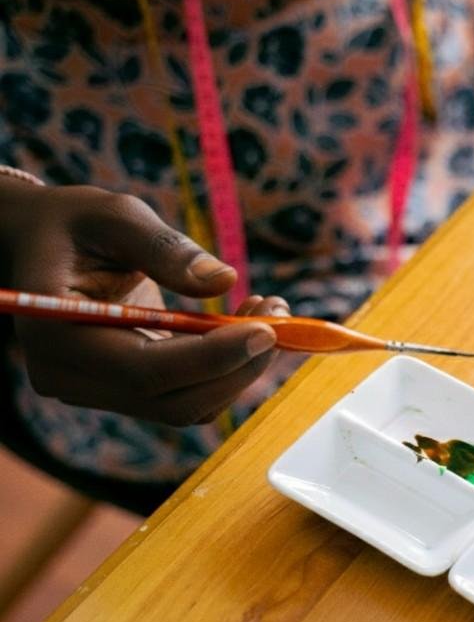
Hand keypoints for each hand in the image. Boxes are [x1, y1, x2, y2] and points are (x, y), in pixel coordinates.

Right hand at [0, 179, 286, 426]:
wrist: (43, 245)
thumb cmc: (74, 223)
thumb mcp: (114, 215)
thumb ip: (164, 247)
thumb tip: (223, 282)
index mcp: (54, 335)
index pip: (143, 372)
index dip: (211, 358)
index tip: (267, 329)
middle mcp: (70, 377)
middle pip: (173, 401)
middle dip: (238, 365)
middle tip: (282, 316)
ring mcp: (96, 391)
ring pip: (188, 406)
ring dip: (241, 368)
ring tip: (272, 311)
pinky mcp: (125, 391)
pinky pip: (189, 395)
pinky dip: (229, 368)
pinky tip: (250, 325)